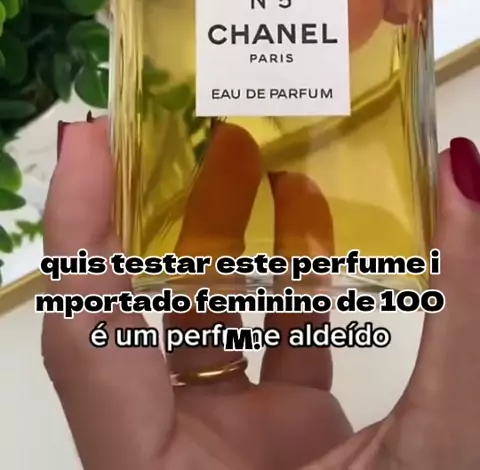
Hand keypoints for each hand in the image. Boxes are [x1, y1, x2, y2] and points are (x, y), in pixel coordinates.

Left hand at [43, 117, 479, 468]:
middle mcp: (173, 461)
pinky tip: (314, 223)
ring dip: (221, 239)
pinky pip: (259, 344)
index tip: (89, 137)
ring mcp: (220, 448)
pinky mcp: (268, 438)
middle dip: (150, 214)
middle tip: (178, 125)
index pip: (86, 340)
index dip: (77, 232)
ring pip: (194, 324)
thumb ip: (462, 319)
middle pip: (129, 316)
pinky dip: (284, 283)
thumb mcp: (437, 455)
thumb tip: (468, 180)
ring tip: (250, 153)